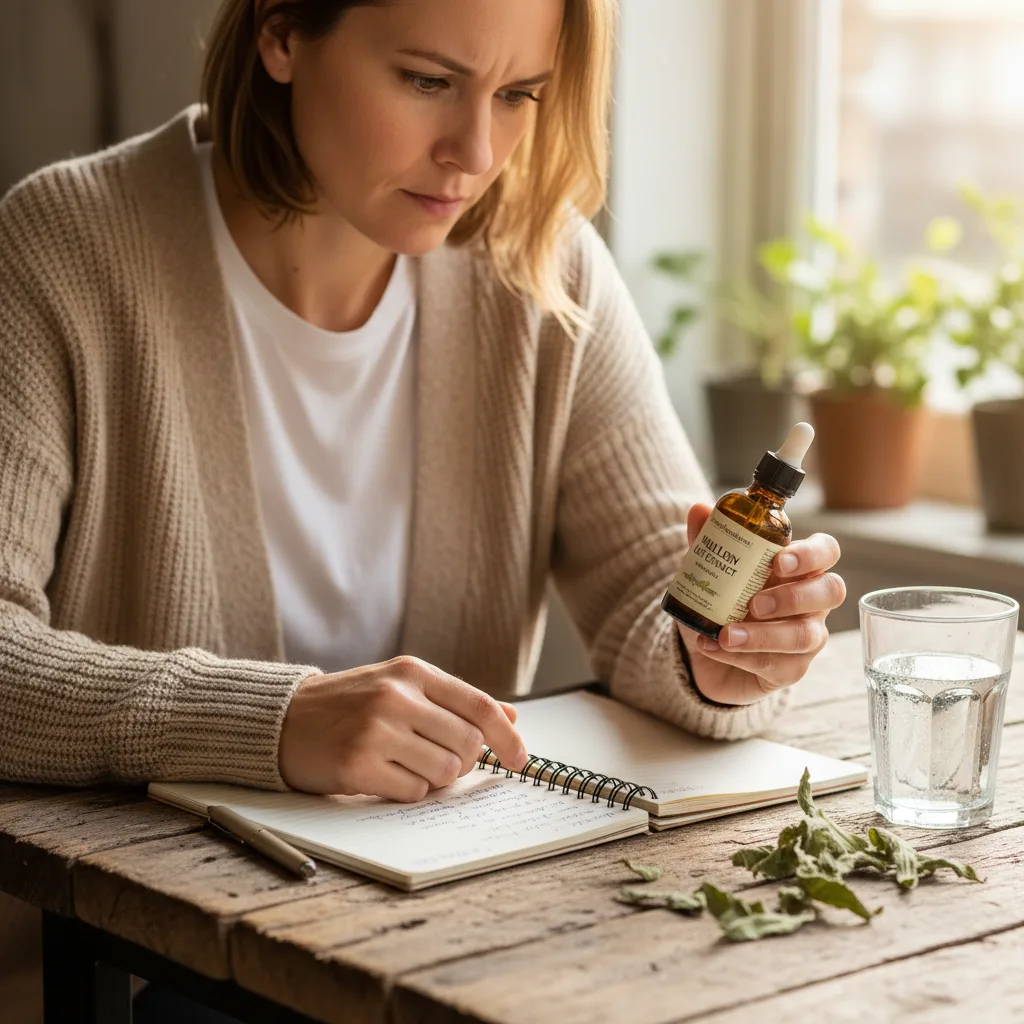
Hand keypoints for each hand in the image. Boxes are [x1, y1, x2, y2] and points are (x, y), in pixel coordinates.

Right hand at [278, 656, 527, 799]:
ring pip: (445, 772)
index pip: (478, 705)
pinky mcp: (358, 765)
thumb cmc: (350, 705)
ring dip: (435, 778)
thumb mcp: (401, 686)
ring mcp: (376, 730)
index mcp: (412, 671)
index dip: (507, 736)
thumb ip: (454, 700)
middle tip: (438, 760)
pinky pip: (414, 792)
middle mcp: (396, 696)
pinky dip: (408, 791)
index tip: (521, 758)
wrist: (283, 720)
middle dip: (462, 762)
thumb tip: (510, 716)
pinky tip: (384, 775)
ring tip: (406, 765)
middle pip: (467, 744)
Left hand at [676, 502, 846, 705]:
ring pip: (804, 635)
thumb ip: (707, 541)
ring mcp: (807, 637)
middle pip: (831, 591)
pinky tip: (711, 646)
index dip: (811, 553)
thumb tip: (698, 509)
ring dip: (762, 635)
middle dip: (793, 596)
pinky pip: (776, 664)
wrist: (707, 650)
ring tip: (725, 634)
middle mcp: (812, 601)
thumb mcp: (710, 570)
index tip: (778, 560)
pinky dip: (740, 656)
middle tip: (754, 604)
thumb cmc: (721, 601)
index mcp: (799, 568)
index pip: (826, 550)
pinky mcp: (790, 669)